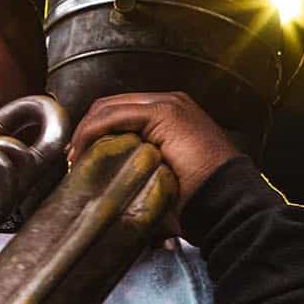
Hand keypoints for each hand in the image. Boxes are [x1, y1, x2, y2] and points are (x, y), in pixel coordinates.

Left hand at [67, 91, 239, 209]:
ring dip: (86, 131)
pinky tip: (84, 151)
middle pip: (113, 106)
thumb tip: (117, 191)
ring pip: (110, 107)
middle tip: (75, 158)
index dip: (97, 132)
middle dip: (88, 130)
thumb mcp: (167, 179)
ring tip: (77, 157)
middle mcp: (171, 103)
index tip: (82, 158)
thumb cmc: (203, 198)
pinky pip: (114, 115)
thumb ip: (145, 173)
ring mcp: (169, 104)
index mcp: (175, 116)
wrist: (228, 200)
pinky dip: (93, 131)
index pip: (123, 113)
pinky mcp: (164, 113)